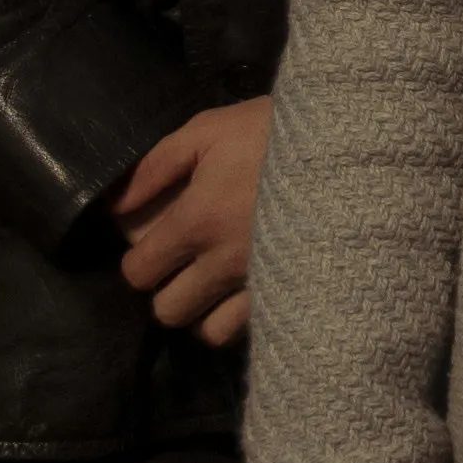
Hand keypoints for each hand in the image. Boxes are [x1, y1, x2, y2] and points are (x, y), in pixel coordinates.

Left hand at [114, 95, 271, 343]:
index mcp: (196, 221)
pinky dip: (239, 316)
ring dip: (203, 310)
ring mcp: (260, 284)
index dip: (139, 261)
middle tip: (184, 264)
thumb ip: (154, 168)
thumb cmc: (272, 132)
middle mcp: (223, 263)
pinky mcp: (294, 293)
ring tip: (214, 282)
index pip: (139, 272)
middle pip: (168, 310)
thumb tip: (114, 206)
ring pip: (208, 331)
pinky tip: (244, 290)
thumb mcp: (207, 131)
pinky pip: (252, 329)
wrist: (348, 144)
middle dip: (167, 289)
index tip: (153, 244)